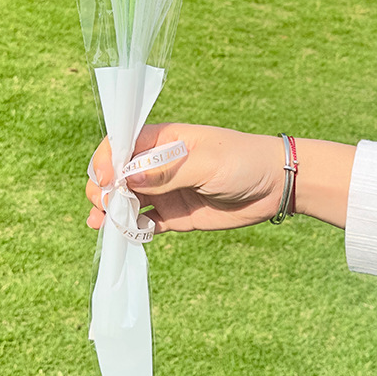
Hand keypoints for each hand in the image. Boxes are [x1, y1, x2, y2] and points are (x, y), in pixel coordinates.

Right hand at [85, 123, 286, 233]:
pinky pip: (143, 222)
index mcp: (162, 140)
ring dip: (110, 211)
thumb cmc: (243, 161)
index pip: (121, 144)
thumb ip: (168, 172)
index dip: (106, 160)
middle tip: (104, 206)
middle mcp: (157, 164)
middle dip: (103, 188)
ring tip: (101, 224)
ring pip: (125, 199)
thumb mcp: (207, 163)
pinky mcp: (172, 214)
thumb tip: (127, 178)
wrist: (275, 186)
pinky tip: (122, 235)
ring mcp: (164, 190)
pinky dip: (129, 229)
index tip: (106, 179)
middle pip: (117, 174)